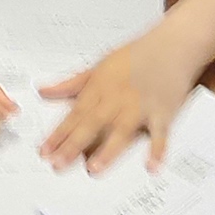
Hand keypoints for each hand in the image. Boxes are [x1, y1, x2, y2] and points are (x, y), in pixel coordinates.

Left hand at [39, 35, 194, 171]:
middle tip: (58, 164)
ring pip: (122, 130)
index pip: (74, 114)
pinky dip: (157, 150)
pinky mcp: (163, 113)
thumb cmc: (134, 56)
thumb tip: (42, 91)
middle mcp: (118, 98)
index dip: (58, 134)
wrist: (171, 45)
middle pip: (92, 124)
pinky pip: (161, 134)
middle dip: (73, 145)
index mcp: (100, 88)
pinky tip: (151, 166)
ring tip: (94, 168)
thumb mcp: (97, 66)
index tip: (44, 152)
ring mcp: (141, 106)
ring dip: (108, 150)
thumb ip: (70, 83)